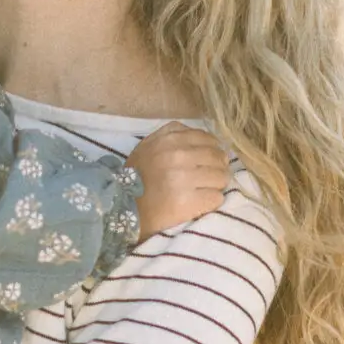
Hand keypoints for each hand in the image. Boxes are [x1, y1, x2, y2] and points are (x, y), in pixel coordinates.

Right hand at [128, 123, 230, 238]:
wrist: (121, 208)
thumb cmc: (136, 177)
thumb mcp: (149, 146)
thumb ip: (174, 135)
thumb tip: (209, 142)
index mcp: (169, 138)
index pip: (208, 139)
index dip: (212, 151)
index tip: (208, 162)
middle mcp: (178, 155)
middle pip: (218, 158)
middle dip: (217, 169)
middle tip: (209, 180)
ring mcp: (184, 178)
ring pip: (222, 177)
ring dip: (216, 186)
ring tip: (204, 191)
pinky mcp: (188, 201)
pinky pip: (217, 198)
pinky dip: (212, 202)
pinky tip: (200, 203)